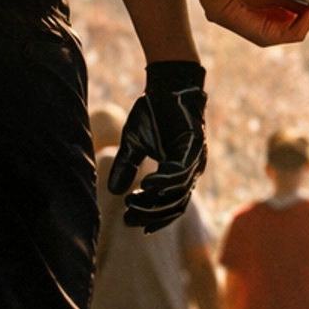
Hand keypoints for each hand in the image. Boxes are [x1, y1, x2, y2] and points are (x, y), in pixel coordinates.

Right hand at [108, 61, 207, 230]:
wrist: (167, 84)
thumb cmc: (152, 113)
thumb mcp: (133, 143)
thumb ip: (126, 166)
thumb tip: (114, 192)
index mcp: (179, 171)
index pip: (171, 204)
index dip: (154, 218)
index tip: (132, 224)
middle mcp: (190, 169)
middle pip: (175, 204)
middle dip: (152, 214)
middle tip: (129, 217)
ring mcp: (194, 158)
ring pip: (179, 190)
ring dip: (156, 200)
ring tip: (133, 202)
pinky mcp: (194, 145)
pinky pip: (182, 169)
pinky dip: (165, 180)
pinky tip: (147, 185)